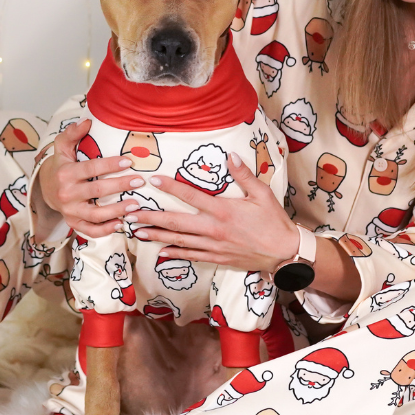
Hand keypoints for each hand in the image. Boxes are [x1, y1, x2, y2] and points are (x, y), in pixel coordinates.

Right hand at [39, 119, 145, 237]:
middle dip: (120, 186)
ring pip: (96, 214)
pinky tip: (121, 224)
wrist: (46, 189)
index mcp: (66, 173)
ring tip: (136, 205)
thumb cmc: (61, 165)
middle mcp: (67, 193)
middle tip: (139, 181)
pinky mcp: (74, 223)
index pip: (91, 168)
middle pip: (97, 190)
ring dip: (117, 210)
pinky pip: (90, 230)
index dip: (110, 165)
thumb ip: (72, 133)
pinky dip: (106, 230)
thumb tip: (87, 121)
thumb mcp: (62, 147)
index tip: (129, 161)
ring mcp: (70, 211)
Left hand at [125, 151, 299, 274]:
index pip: (191, 196)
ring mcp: (213, 246)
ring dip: (156, 235)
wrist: (284, 253)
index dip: (171, 187)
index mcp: (223, 210)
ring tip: (137, 231)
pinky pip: (191, 256)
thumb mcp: (262, 194)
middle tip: (130, 214)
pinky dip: (174, 253)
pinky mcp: (217, 258)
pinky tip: (160, 251)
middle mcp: (214, 229)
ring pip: (179, 240)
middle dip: (151, 217)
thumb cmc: (274, 222)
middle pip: (176, 222)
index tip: (153, 180)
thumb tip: (231, 156)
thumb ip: (244, 175)